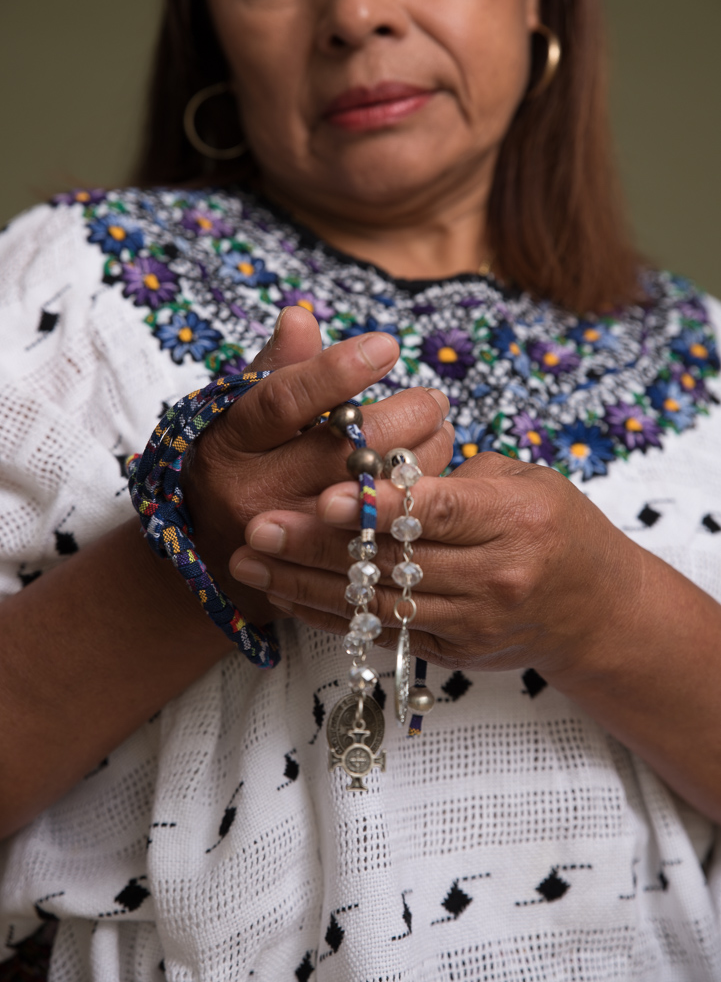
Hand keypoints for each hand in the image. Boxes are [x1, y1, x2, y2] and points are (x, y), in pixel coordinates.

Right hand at [181, 306, 452, 625]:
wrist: (215, 552)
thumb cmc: (241, 461)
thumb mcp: (244, 412)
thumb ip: (276, 367)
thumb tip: (299, 316)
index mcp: (232, 442)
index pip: (284, 401)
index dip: (337, 372)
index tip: (387, 345)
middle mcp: (255, 493)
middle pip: (342, 452)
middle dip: (404, 418)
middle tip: (433, 400)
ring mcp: (289, 539)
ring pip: (374, 495)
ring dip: (422, 456)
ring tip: (438, 429)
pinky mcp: (322, 570)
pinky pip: (386, 531)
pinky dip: (417, 497)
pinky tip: (429, 473)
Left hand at [231, 450, 642, 675]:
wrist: (594, 610)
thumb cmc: (555, 525)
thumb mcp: (524, 479)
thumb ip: (452, 474)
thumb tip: (376, 465)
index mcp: (518, 518)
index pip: (442, 511)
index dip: (381, 506)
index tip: (325, 494)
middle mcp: (498, 576)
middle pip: (396, 560)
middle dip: (318, 543)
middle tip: (257, 524)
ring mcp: (475, 621)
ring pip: (378, 602)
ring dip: (305, 582)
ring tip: (248, 560)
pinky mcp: (454, 650)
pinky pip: (381, 632)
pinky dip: (330, 613)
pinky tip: (284, 592)